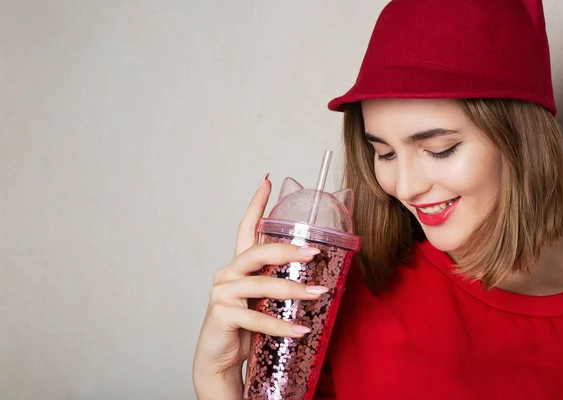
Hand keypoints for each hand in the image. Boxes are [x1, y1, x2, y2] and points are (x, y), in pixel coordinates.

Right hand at [193, 174, 327, 397]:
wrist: (221, 360)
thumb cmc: (245, 328)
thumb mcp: (263, 302)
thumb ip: (277, 286)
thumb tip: (316, 278)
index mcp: (239, 267)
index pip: (246, 228)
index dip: (256, 204)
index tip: (267, 180)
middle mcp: (227, 274)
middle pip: (258, 252)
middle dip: (288, 250)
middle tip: (314, 253)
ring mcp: (222, 293)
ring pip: (261, 285)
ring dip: (293, 291)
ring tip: (318, 294)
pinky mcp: (222, 315)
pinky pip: (257, 317)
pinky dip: (281, 325)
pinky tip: (301, 329)